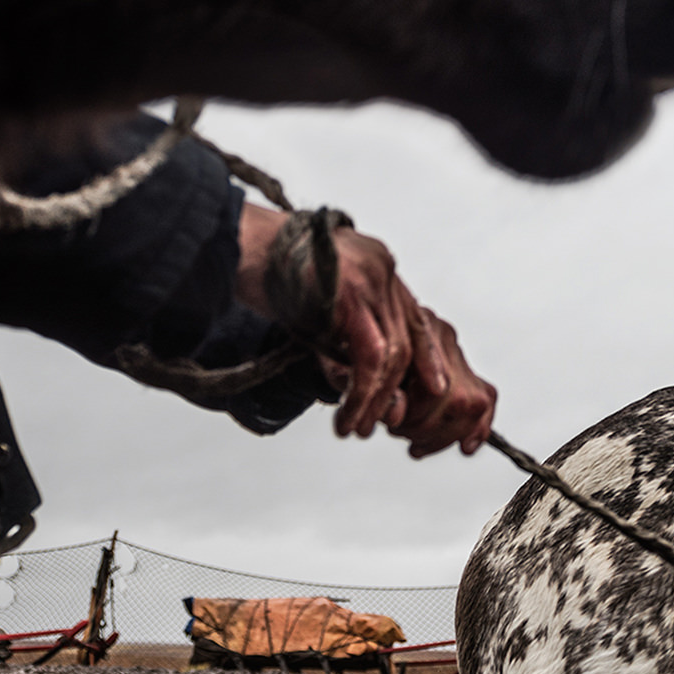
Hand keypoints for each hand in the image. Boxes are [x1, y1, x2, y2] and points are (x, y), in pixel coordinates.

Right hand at [237, 206, 496, 455]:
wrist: (238, 246)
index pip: (418, 317)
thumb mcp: (320, 309)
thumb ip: (346, 338)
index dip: (428, 357)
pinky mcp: (349, 295)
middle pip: (411, 338)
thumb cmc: (270, 278)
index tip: (435, 387)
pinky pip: (370, 357)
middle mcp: (382, 269)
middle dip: (402, 389)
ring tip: (358, 427)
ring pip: (393, 353)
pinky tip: (348, 416)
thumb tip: (366, 388)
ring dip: (378, 400)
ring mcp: (369, 279)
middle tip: (390, 423)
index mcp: (380, 266)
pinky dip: (363, 394)